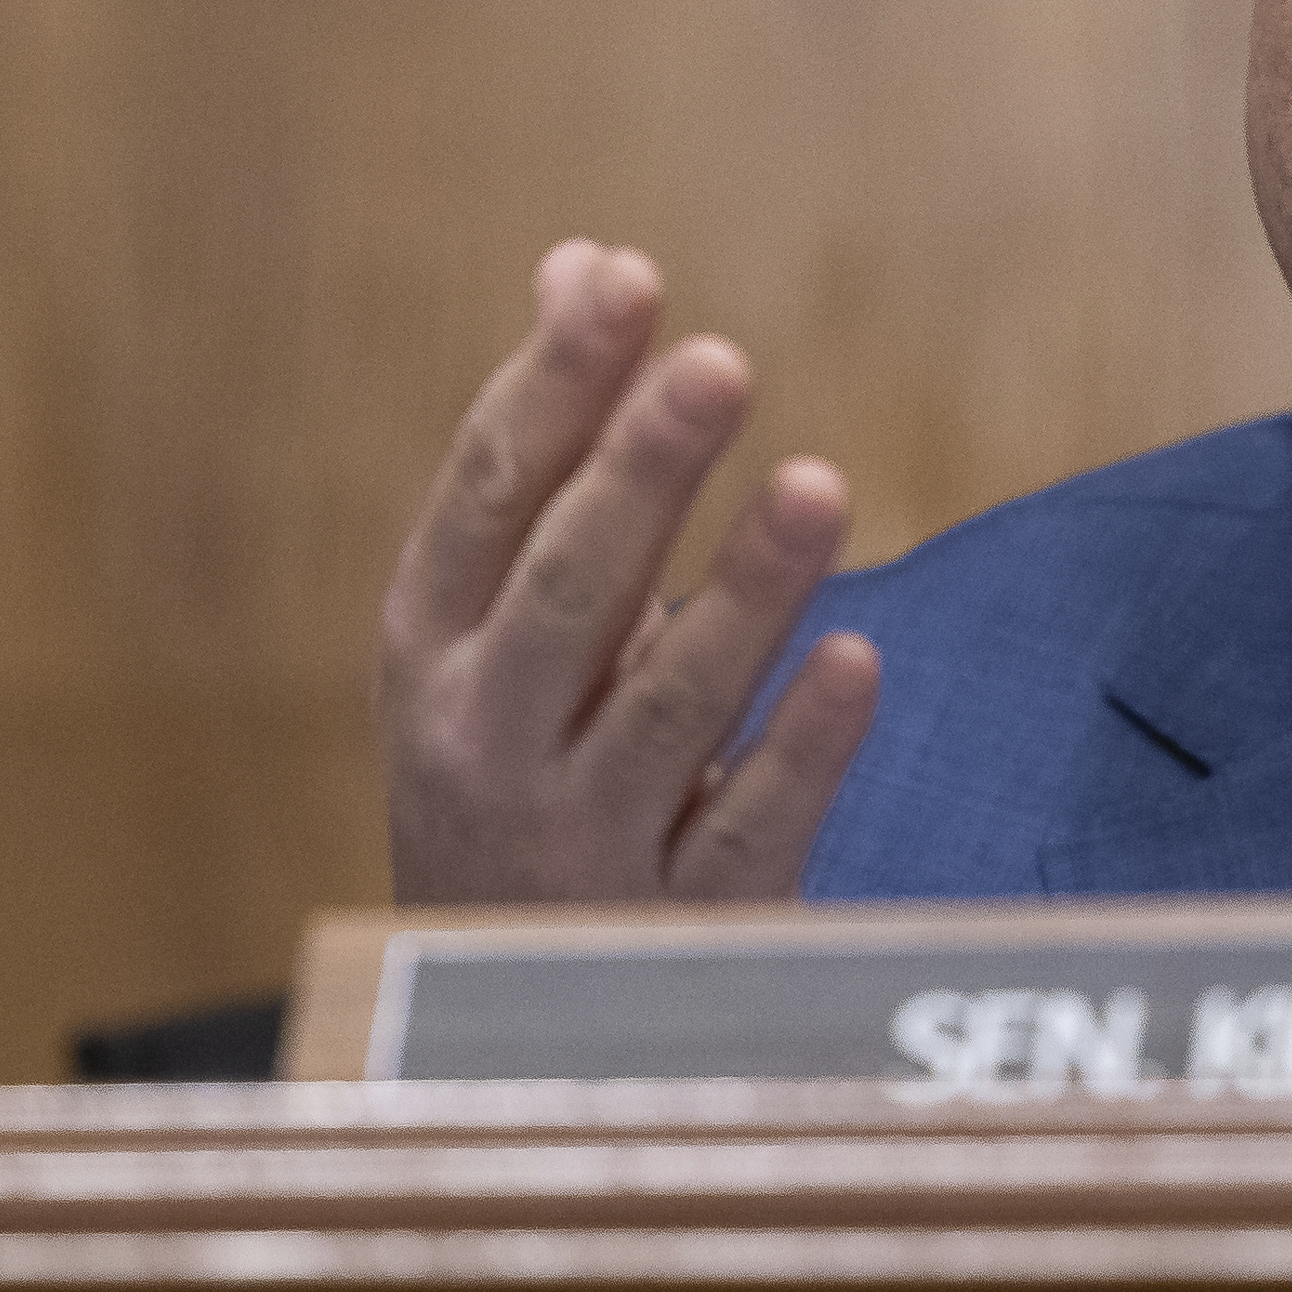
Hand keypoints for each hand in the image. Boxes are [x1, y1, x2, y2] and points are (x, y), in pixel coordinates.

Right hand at [380, 240, 884, 903]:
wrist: (496, 1030)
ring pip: (666, 708)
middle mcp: (484, 742)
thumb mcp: (501, 623)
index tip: (630, 278)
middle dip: (641, 473)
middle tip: (721, 360)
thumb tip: (585, 261)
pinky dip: (800, 747)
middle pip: (569, 591)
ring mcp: (576, 843)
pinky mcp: (678, 928)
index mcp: (434, 648)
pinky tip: (857, 659)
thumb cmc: (520, 766)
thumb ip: (551, 451)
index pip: (487, 498)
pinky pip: (747, 830)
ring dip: (745, 593)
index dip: (554, 387)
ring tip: (822, 483)